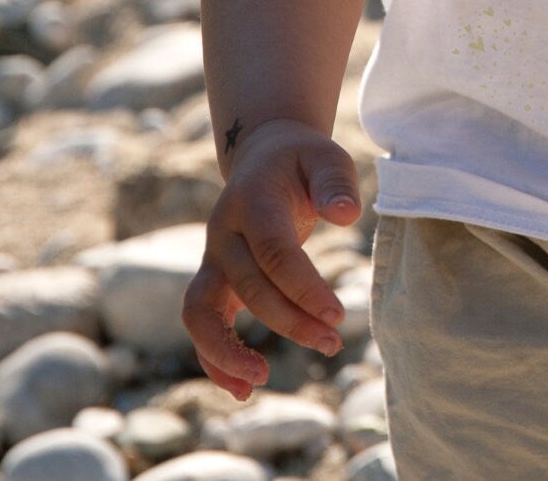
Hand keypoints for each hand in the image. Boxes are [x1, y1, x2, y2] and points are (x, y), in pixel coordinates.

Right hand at [180, 118, 359, 399]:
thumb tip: (346, 215)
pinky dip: (213, 359)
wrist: (264, 157)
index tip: (337, 315)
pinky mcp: (213, 281)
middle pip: (248, 286)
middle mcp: (223, 232)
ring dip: (228, 351)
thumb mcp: (327, 157)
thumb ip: (336, 183)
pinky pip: (201, 324)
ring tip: (260, 382)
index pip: (274, 251)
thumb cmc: (304, 162)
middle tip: (333, 341)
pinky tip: (242, 389)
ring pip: (201, 312)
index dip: (303, 287)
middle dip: (289, 321)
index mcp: (252, 201)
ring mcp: (213, 258)